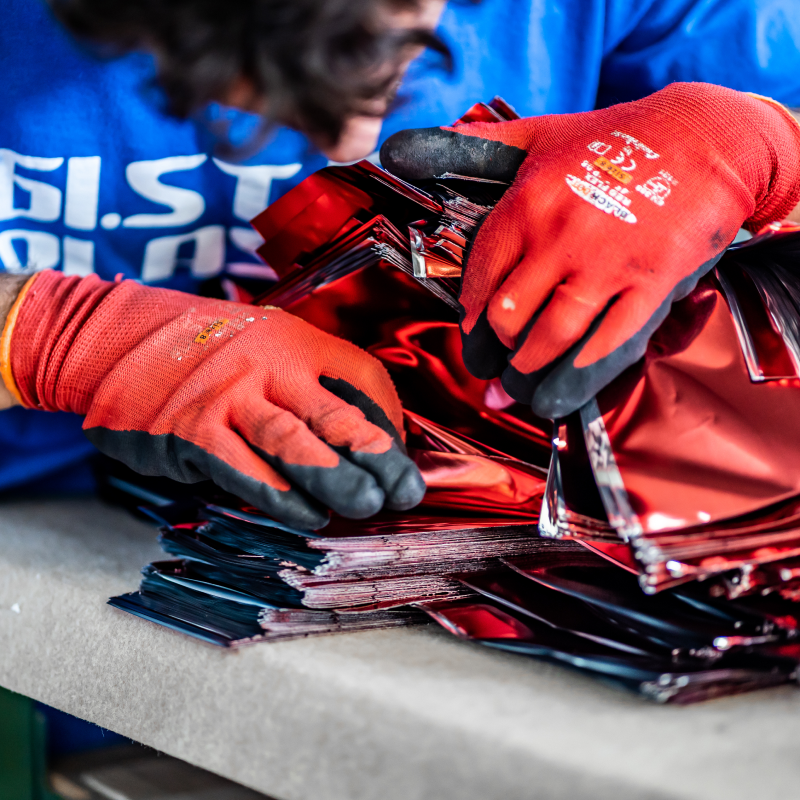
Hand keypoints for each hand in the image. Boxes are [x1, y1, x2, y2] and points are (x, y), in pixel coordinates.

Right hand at [2, 271, 424, 528]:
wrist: (117, 338)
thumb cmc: (208, 350)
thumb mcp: (268, 344)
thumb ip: (312, 382)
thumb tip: (368, 436)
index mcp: (297, 342)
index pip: (362, 379)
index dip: (390, 420)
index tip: (400, 454)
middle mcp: (269, 365)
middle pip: (338, 416)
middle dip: (378, 459)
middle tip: (406, 492)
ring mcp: (230, 398)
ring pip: (296, 446)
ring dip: (337, 483)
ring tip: (367, 507)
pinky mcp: (193, 432)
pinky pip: (246, 472)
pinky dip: (280, 497)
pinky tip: (307, 515)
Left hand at [382, 83, 799, 416]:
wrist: (706, 139)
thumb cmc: (616, 139)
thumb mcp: (538, 133)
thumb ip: (476, 149)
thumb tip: (402, 148)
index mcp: (527, 204)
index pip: (480, 280)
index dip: (470, 319)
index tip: (471, 337)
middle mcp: (560, 237)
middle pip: (508, 318)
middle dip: (494, 355)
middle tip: (490, 373)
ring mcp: (607, 264)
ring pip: (550, 339)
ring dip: (527, 375)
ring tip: (516, 391)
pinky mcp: (650, 284)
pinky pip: (606, 345)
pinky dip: (579, 376)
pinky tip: (560, 395)